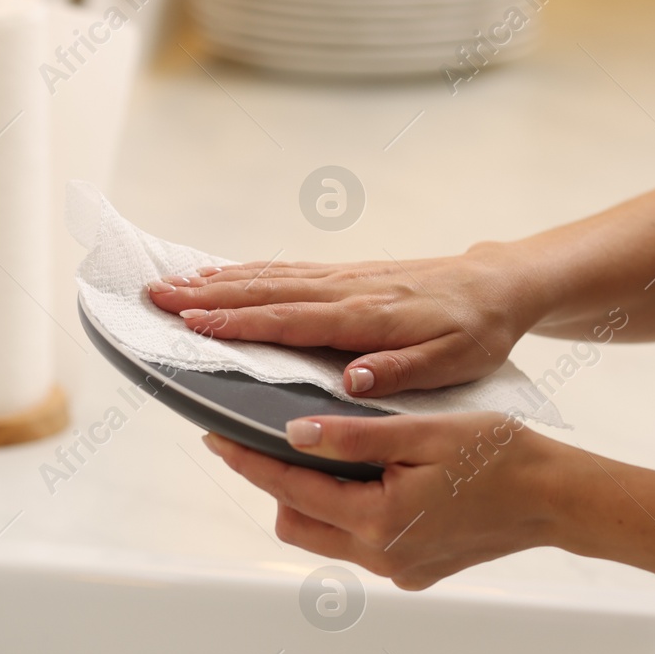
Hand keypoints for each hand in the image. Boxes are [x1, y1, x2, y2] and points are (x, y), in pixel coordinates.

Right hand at [146, 245, 543, 396]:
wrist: (499, 286)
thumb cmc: (477, 332)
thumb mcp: (453, 363)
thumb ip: (400, 373)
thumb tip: (350, 382)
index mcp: (366, 318)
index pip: (290, 320)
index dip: (238, 322)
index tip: (193, 323)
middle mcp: (346, 291)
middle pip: (265, 290)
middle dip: (207, 294)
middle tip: (155, 296)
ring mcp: (342, 278)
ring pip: (269, 276)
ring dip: (217, 280)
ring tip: (171, 283)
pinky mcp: (344, 275)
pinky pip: (285, 272)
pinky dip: (246, 272)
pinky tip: (219, 276)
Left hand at [202, 412, 564, 588]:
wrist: (557, 498)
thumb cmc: (501, 456)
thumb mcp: (421, 432)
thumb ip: (351, 437)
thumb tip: (292, 434)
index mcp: (378, 521)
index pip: (290, 489)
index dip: (248, 461)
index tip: (216, 438)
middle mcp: (382, 556)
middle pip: (297, 522)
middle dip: (277, 484)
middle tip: (269, 440)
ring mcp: (399, 570)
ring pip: (328, 536)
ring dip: (316, 499)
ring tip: (328, 454)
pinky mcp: (416, 571)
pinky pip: (362, 542)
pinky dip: (352, 512)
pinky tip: (372, 478)